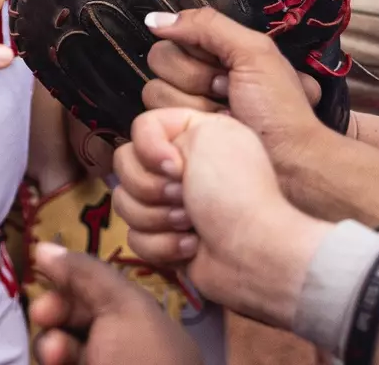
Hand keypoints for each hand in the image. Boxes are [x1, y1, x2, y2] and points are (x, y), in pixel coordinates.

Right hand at [28, 242, 199, 364]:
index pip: (96, 289)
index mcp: (140, 320)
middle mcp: (119, 346)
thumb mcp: (124, 307)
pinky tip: (55, 362)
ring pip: (58, 346)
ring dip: (51, 343)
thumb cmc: (145, 361)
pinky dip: (52, 360)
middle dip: (54, 311)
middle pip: (72, 316)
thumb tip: (43, 246)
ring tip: (56, 353)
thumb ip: (85, 273)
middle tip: (44, 315)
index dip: (69, 278)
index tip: (44, 271)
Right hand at [113, 108, 327, 326]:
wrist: (253, 252)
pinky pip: (135, 237)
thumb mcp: (210, 133)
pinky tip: (192, 247)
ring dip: (157, 218)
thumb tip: (152, 160)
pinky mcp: (164, 239)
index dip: (149, 150)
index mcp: (190, 136)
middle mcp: (178, 168)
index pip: (140, 129)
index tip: (177, 167)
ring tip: (191, 226)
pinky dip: (162, 245)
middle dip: (152, 189)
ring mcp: (169, 205)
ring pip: (125, 203)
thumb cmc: (234, 191)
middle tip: (185, 198)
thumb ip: (167, 126)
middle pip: (125, 168)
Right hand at [140, 9, 335, 176]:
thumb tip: (154, 20)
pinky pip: (153, 121)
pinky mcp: (175, 137)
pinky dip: (185, 129)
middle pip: (160, 60)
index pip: (174, 33)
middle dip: (197, 78)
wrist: (290, 165)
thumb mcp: (256, 53)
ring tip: (224, 118)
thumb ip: (208, 26)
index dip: (197, 50)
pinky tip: (210, 136)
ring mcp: (183, 108)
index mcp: (215, 51)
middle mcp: (195, 77)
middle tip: (228, 92)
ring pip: (154, 91)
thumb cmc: (280, 109)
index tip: (227, 66)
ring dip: (194, 106)